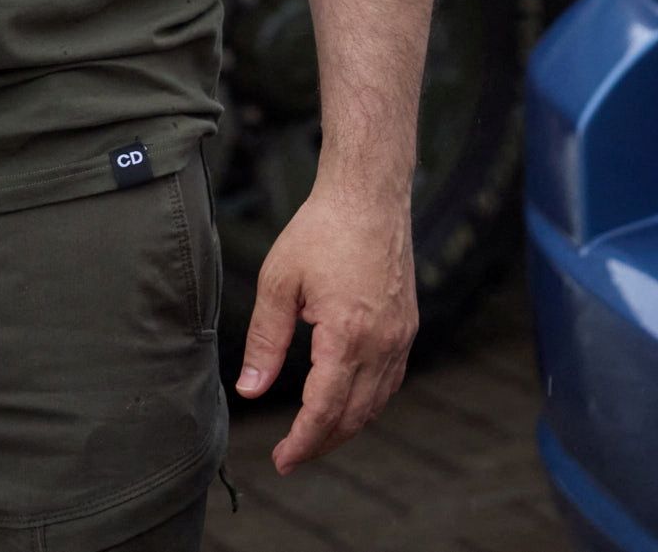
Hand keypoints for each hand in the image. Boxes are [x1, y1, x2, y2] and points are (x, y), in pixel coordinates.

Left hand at [237, 185, 418, 473]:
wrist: (370, 198)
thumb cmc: (320, 232)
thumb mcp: (278, 283)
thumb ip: (265, 341)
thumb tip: (250, 390)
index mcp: (348, 336)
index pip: (325, 410)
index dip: (302, 442)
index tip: (280, 460)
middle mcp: (382, 344)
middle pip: (353, 417)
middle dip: (321, 443)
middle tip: (290, 458)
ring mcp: (400, 338)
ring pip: (375, 404)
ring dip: (345, 428)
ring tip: (313, 439)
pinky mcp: (406, 329)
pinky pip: (389, 383)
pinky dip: (367, 404)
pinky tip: (346, 406)